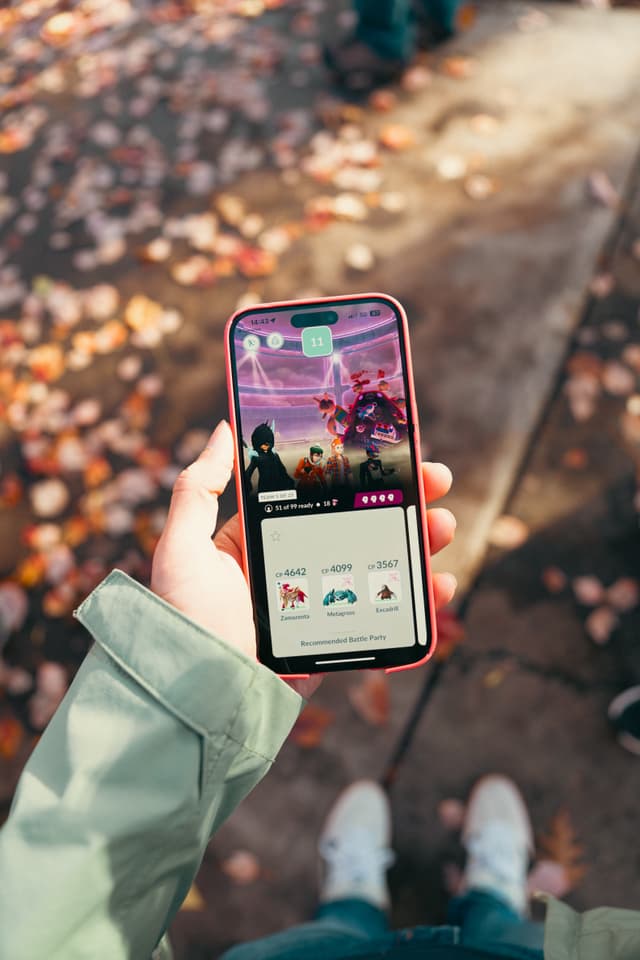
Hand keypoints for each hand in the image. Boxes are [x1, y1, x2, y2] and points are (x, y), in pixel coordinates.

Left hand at [151, 421, 456, 699]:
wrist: (203, 698)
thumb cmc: (186, 620)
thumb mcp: (182, 546)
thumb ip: (199, 488)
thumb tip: (225, 428)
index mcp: (262, 541)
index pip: (320, 495)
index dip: (357, 473)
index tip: (391, 451)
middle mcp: (295, 568)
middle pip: (361, 525)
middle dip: (403, 500)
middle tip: (436, 481)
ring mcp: (321, 604)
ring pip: (382, 565)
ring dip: (419, 543)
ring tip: (442, 527)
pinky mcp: (338, 638)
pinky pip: (386, 614)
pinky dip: (419, 601)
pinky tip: (440, 585)